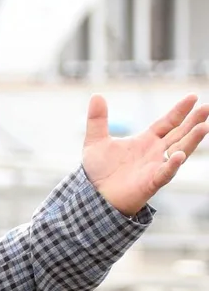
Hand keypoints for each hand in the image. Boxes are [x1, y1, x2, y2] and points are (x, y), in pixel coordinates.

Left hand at [83, 93, 208, 215]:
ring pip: (179, 151)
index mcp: (146, 140)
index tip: (193, 96)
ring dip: (191, 140)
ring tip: (203, 127)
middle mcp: (155, 152)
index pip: (168, 122)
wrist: (93, 195)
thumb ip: (97, 119)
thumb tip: (96, 95)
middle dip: (193, 122)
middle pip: (179, 134)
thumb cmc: (99, 170)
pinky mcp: (150, 183)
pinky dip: (171, 165)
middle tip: (207, 108)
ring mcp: (155, 167)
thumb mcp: (95, 141)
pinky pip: (164, 173)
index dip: (180, 110)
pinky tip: (178, 155)